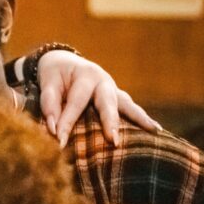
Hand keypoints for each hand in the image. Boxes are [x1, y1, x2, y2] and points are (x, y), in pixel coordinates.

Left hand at [36, 50, 160, 146]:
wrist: (65, 62)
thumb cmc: (55, 75)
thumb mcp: (48, 83)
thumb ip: (49, 105)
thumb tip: (53, 131)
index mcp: (85, 75)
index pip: (76, 102)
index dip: (67, 121)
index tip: (59, 141)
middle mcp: (103, 81)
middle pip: (108, 102)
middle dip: (110, 121)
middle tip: (113, 140)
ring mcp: (113, 90)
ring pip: (127, 104)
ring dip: (139, 119)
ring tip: (153, 131)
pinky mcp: (117, 98)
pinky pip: (131, 109)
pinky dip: (142, 119)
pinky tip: (156, 131)